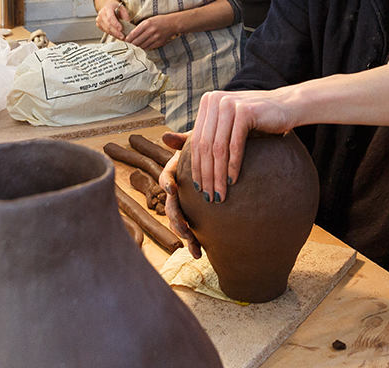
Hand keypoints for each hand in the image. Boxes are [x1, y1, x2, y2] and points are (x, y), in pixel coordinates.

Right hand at [96, 1, 129, 39]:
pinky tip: (116, 35)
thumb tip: (127, 24)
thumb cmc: (114, 8)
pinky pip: (105, 31)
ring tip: (120, 37)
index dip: (115, 24)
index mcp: (107, 8)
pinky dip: (111, 34)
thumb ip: (125, 15)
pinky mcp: (98, 24)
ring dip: (114, 34)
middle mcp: (101, 13)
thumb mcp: (122, 8)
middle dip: (116, 32)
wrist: (107, 7)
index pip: (110, 17)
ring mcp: (99, 19)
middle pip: (108, 25)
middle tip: (122, 36)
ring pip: (106, 29)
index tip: (121, 29)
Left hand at [124, 13, 181, 50]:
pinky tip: (140, 48)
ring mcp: (155, 38)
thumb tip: (131, 34)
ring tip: (132, 48)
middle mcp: (151, 31)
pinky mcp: (159, 43)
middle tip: (126, 46)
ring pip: (142, 45)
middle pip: (137, 41)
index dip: (128, 38)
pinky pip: (148, 48)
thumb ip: (141, 26)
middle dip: (131, 44)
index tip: (124, 41)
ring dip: (136, 47)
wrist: (173, 24)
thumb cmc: (159, 20)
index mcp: (147, 23)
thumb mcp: (149, 20)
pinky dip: (143, 48)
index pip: (134, 33)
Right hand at [158, 132, 199, 258]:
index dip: (166, 183)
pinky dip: (194, 242)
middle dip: (176, 220)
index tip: (172, 189)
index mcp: (176, 170)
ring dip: (184, 236)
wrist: (222, 157)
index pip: (166, 176)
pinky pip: (192, 230)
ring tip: (193, 247)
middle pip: (171, 206)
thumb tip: (166, 135)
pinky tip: (199, 253)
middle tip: (185, 230)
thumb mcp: (199, 141)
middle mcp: (177, 189)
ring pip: (179, 222)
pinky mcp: (195, 214)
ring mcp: (185, 203)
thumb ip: (184, 140)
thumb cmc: (209, 146)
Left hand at [187, 89, 297, 203]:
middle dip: (206, 175)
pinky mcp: (244, 111)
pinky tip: (232, 181)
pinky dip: (233, 165)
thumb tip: (163, 139)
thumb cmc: (256, 119)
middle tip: (209, 197)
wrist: (286, 106)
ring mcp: (228, 104)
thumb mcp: (225, 124)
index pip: (196, 142)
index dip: (196, 168)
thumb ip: (199, 133)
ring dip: (218, 175)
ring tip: (219, 194)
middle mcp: (214, 100)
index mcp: (207, 103)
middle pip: (205, 146)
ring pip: (218, 148)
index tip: (198, 190)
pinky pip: (235, 145)